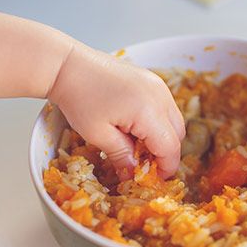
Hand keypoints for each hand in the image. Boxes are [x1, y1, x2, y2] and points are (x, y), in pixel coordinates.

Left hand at [48, 42, 184, 178]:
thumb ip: (121, 155)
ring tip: (136, 146)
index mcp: (148, 111)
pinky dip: (157, 121)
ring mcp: (157, 84)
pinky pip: (165, 106)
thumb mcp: (98, 135)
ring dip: (162, 137)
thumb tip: (133, 173)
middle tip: (143, 165)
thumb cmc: (79, 99)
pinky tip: (135, 127)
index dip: (165, 167)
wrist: (68, 66)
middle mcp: (159, 95)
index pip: (170, 147)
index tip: (154, 179)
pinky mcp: (151, 79)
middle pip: (178, 134)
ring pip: (174, 120)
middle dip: (165, 153)